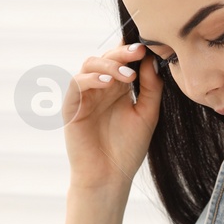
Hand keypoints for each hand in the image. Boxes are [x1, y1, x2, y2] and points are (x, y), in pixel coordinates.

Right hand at [60, 41, 161, 189]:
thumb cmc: (128, 149)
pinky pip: (76, 84)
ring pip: (89, 65)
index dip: (132, 50)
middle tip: (139, 51)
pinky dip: (92, 79)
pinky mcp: (71, 107)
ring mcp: (84, 96)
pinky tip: (109, 84)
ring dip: (109, 65)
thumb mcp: (147, 114)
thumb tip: (152, 60)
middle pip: (106, 57)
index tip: (148, 47)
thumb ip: (151, 88)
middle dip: (122, 53)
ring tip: (128, 76)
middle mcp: (100, 88)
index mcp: (118, 88)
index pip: (121, 60)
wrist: (110, 177)